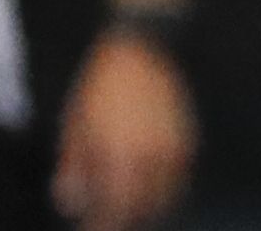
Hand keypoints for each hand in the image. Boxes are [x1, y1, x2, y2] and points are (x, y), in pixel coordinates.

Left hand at [54, 33, 196, 230]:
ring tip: (131, 209)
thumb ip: (72, 168)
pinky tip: (152, 190)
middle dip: (125, 220)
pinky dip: (169, 192)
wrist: (142, 48)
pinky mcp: (188, 138)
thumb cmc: (101, 85)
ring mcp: (174, 147)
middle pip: (142, 209)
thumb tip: (72, 203)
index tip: (91, 229)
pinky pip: (181, 179)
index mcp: (120, 154)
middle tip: (108, 219)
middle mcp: (151, 156)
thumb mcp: (75, 124)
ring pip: (167, 198)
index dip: (102, 225)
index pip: (115, 210)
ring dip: (149, 210)